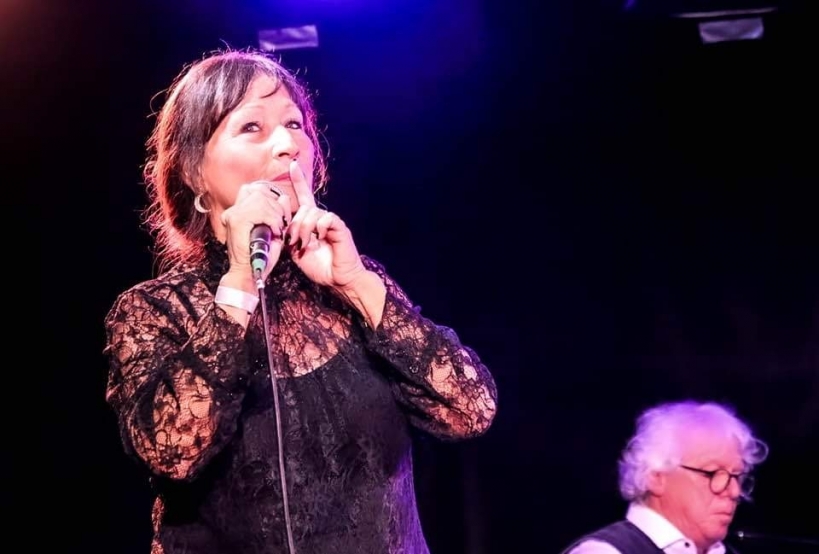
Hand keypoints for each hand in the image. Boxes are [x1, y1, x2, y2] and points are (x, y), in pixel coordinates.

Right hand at [220, 181, 292, 288]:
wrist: (250, 274)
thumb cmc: (262, 255)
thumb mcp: (273, 229)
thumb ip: (277, 212)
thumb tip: (283, 197)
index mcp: (238, 211)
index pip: (256, 190)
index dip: (272, 199)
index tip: (280, 217)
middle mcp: (232, 211)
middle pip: (259, 192)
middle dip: (276, 206)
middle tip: (282, 224)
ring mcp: (233, 215)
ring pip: (261, 199)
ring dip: (275, 214)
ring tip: (277, 230)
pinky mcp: (237, 221)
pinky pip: (261, 211)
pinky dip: (272, 221)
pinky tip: (274, 232)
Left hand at [286, 160, 367, 289]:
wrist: (338, 279)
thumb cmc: (319, 266)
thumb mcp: (296, 251)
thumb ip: (289, 235)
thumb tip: (281, 222)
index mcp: (311, 222)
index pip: (304, 196)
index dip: (298, 181)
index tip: (292, 165)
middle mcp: (321, 218)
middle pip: (303, 208)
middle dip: (295, 224)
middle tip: (295, 242)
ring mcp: (331, 222)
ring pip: (313, 213)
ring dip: (305, 229)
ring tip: (306, 244)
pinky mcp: (340, 227)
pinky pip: (326, 218)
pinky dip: (320, 228)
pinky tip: (320, 239)